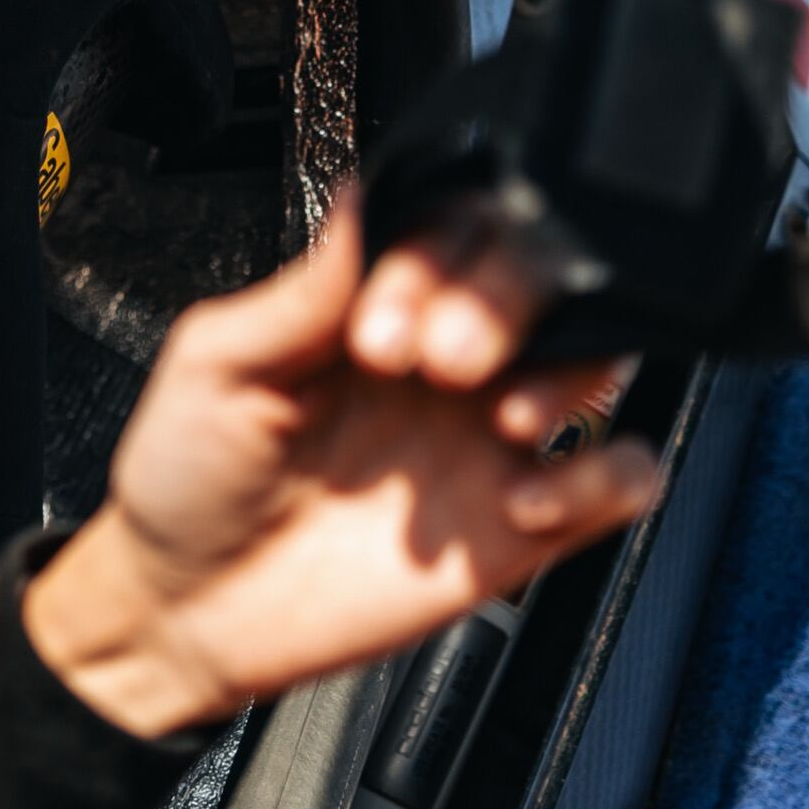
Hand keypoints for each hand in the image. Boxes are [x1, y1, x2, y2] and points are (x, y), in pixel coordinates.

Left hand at [20, 198, 663, 738]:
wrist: (188, 609)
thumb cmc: (189, 474)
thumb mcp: (218, 364)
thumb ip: (303, 293)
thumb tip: (368, 199)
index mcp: (378, 299)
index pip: (457, 228)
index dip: (441, 256)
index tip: (382, 320)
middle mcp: (447, 356)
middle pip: (541, 279)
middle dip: (509, 300)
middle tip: (446, 355)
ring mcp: (488, 436)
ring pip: (596, 362)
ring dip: (568, 375)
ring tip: (504, 419)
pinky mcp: (521, 523)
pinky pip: (620, 479)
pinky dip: (607, 477)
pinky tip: (523, 500)